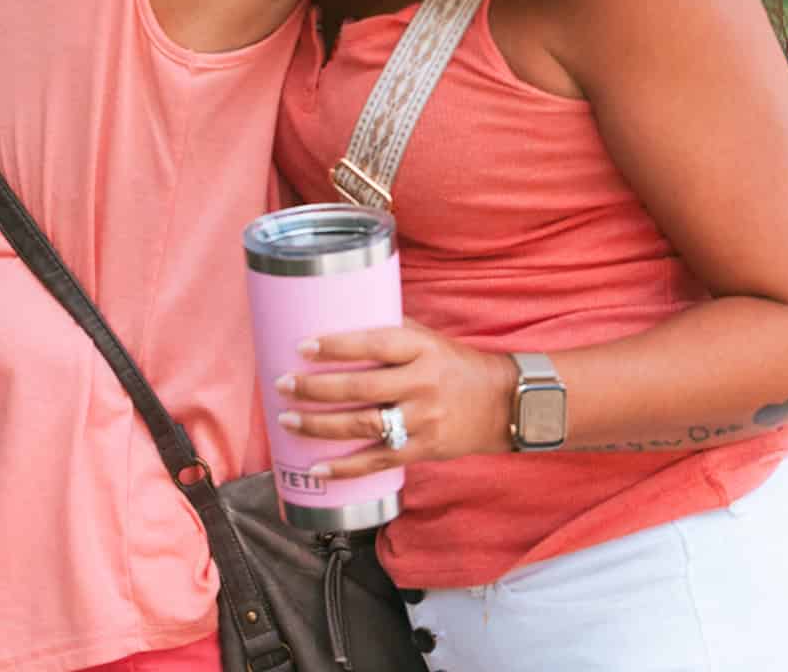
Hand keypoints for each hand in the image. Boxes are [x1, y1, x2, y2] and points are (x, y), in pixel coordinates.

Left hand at [273, 322, 515, 479]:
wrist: (504, 403)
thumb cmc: (457, 365)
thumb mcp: (430, 340)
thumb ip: (391, 333)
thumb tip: (340, 319)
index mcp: (423, 349)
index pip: (375, 344)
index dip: (337, 346)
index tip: (303, 346)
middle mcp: (423, 383)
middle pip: (361, 387)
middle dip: (316, 387)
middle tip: (283, 384)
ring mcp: (423, 420)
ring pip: (363, 425)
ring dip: (320, 425)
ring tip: (288, 420)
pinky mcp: (424, 450)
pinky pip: (378, 460)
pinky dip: (345, 468)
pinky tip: (318, 468)